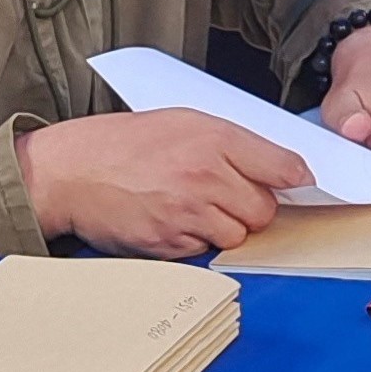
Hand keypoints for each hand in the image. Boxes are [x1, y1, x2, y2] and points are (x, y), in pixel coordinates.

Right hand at [16, 108, 308, 256]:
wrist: (71, 171)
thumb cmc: (125, 143)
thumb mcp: (184, 121)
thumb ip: (233, 143)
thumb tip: (282, 168)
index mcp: (213, 138)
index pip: (282, 166)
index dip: (296, 178)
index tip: (299, 184)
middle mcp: (204, 176)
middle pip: (264, 210)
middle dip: (252, 207)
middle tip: (227, 195)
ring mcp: (186, 213)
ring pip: (237, 235)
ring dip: (224, 227)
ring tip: (194, 207)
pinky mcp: (168, 244)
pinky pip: (204, 251)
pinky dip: (195, 241)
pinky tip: (172, 219)